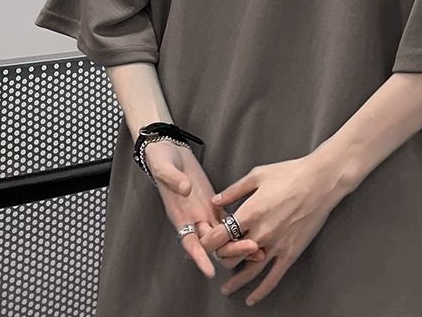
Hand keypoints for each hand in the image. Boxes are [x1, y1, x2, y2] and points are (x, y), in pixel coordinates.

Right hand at [143, 141, 266, 276]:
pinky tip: (255, 232)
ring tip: (259, 249)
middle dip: (231, 249)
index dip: (199, 256)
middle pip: (212, 243)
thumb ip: (173, 179)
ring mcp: (204, 213)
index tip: (210, 269)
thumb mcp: (163, 168)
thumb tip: (185, 188)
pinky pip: (228, 221)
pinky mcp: (214, 204)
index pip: (190, 241)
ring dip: (239, 243)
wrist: (167, 151)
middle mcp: (193, 219)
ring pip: (223, 236)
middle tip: (251, 248)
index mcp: (180, 215)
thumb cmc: (162, 161)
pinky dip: (240, 228)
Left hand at [199, 156, 339, 306]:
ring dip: (235, 282)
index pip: (219, 237)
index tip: (203, 243)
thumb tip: (216, 201)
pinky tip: (252, 299)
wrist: (319, 182)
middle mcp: (260, 233)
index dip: (207, 242)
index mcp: (249, 213)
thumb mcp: (257, 175)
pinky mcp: (290, 252)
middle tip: (219, 256)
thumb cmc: (289, 174)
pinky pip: (273, 277)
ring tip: (226, 290)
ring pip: (249, 271)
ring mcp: (276, 245)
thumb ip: (234, 190)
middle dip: (221, 257)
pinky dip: (261, 291)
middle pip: (230, 256)